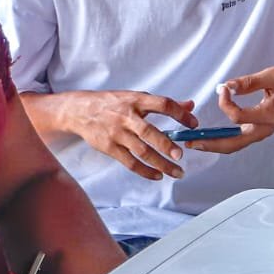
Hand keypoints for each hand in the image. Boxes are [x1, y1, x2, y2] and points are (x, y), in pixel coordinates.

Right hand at [63, 90, 196, 180]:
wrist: (80, 110)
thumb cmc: (112, 103)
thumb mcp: (136, 97)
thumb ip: (163, 103)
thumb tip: (191, 105)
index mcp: (136, 100)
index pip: (163, 104)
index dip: (180, 114)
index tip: (193, 124)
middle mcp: (127, 117)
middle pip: (149, 132)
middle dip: (166, 145)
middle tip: (180, 155)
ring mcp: (117, 133)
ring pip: (141, 152)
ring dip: (160, 164)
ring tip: (176, 172)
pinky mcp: (110, 148)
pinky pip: (130, 162)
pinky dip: (145, 171)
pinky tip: (157, 176)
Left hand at [195, 66, 273, 153]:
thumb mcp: (273, 76)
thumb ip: (248, 81)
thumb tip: (226, 87)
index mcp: (269, 115)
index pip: (238, 116)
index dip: (226, 103)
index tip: (224, 90)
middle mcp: (264, 130)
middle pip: (232, 144)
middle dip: (209, 143)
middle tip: (190, 141)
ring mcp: (259, 134)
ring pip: (233, 146)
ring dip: (212, 146)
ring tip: (193, 142)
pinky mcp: (255, 133)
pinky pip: (235, 142)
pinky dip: (219, 142)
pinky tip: (206, 138)